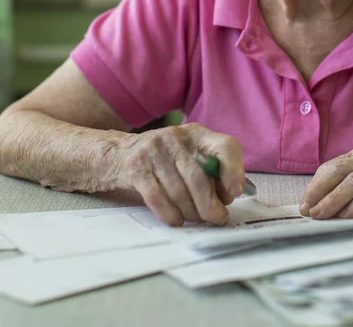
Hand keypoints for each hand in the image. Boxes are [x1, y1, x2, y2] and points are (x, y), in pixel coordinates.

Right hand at [106, 123, 245, 226]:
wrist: (118, 152)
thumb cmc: (163, 160)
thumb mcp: (189, 156)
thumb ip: (211, 171)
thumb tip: (229, 195)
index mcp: (196, 133)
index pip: (225, 146)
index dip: (234, 171)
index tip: (234, 193)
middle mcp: (176, 137)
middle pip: (199, 178)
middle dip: (210, 205)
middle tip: (216, 218)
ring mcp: (154, 150)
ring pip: (179, 191)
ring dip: (190, 213)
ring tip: (195, 219)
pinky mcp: (136, 167)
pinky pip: (157, 197)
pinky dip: (170, 214)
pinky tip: (176, 220)